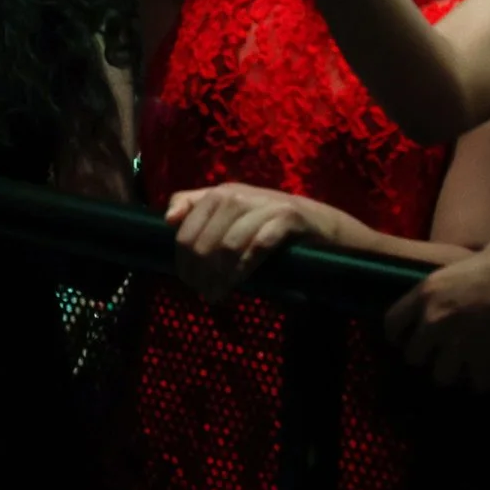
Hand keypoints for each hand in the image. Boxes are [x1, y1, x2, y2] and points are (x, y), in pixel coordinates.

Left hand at [164, 183, 347, 301]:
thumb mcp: (231, 212)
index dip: (182, 259)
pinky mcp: (288, 218)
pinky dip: (243, 269)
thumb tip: (168, 219)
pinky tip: (237, 284)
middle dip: (199, 272)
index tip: (188, 281)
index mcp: (219, 193)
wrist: (320, 224)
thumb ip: (196, 208)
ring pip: (228, 245)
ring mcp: (264, 205)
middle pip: (204, 241)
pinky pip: (258, 247)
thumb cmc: (268, 222)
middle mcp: (238, 194)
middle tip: (203, 293)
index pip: (185, 229)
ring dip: (219, 277)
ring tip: (216, 295)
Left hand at [383, 236, 489, 389]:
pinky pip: (476, 383)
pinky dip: (485, 380)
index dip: (399, 334)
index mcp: (428, 293)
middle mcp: (435, 322)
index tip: (406, 339)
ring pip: (441, 376)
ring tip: (469, 364)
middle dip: (428, 356)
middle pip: (414, 357)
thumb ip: (460, 274)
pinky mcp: (483, 364)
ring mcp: (457, 347)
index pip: (392, 324)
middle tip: (445, 352)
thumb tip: (470, 269)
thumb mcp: (473, 258)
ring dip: (454, 372)